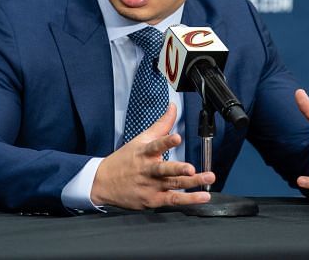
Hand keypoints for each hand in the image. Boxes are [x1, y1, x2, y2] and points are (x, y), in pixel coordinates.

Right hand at [91, 103, 214, 209]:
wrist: (102, 183)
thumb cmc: (124, 160)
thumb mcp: (140, 140)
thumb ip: (161, 125)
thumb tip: (173, 107)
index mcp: (144, 153)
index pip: (155, 145)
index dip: (166, 141)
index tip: (177, 137)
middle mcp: (148, 170)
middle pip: (164, 170)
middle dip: (179, 169)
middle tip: (191, 169)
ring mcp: (151, 186)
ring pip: (173, 185)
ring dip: (191, 183)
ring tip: (206, 178)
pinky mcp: (153, 200)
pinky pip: (173, 200)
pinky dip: (188, 199)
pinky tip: (202, 196)